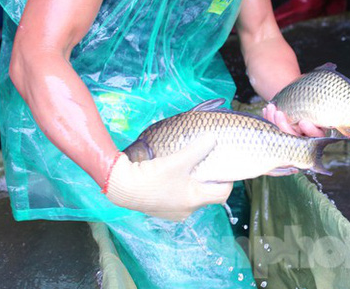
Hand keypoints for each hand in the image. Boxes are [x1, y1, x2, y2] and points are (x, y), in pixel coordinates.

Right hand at [104, 134, 232, 220]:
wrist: (122, 187)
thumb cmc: (152, 177)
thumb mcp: (178, 160)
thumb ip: (197, 149)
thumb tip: (213, 138)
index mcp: (194, 200)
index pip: (222, 194)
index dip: (228, 181)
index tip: (225, 168)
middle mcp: (186, 210)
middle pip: (208, 195)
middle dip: (210, 180)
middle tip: (208, 164)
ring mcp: (173, 212)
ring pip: (192, 197)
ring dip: (194, 184)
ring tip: (190, 168)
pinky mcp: (161, 209)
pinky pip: (178, 198)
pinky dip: (180, 188)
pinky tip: (173, 176)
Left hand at [262, 103, 324, 137]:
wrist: (300, 102)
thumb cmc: (311, 100)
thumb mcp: (314, 103)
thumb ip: (314, 103)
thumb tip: (318, 94)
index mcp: (318, 130)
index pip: (316, 135)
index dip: (310, 130)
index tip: (303, 122)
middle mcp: (306, 137)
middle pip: (295, 137)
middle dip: (283, 126)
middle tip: (278, 113)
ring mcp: (293, 138)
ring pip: (281, 135)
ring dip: (273, 121)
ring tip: (270, 107)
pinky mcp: (281, 135)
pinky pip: (273, 131)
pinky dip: (268, 120)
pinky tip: (265, 110)